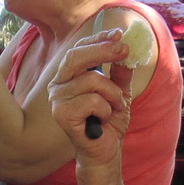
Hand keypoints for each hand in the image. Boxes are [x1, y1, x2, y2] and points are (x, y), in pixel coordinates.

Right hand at [49, 29, 135, 154]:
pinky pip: (92, 101)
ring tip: (114, 107)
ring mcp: (58, 100)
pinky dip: (106, 109)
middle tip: (124, 50)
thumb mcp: (119, 91)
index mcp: (68, 76)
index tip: (118, 34)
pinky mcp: (62, 115)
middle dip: (103, 50)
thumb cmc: (108, 121)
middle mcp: (58, 85)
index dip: (98, 39)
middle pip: (76, 56)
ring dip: (113, 94)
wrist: (105, 150)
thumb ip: (120, 72)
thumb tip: (125, 48)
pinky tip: (103, 119)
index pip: (79, 49)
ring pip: (92, 80)